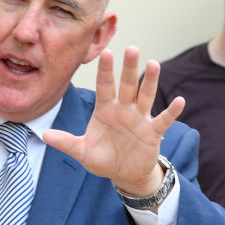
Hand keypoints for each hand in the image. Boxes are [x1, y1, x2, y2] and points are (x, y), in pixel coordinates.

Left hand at [43, 47, 184, 195]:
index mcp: (105, 109)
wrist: (124, 175)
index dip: (106, 71)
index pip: (105, 86)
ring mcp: (140, 119)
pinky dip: (172, 112)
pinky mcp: (153, 132)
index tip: (106, 52)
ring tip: (153, 64)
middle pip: (128, 85)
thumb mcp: (82, 152)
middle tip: (132, 49)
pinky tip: (180, 101)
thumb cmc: (103, 159)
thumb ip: (66, 142)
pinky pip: (163, 120)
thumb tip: (44, 136)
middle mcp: (124, 109)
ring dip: (150, 81)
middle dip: (129, 68)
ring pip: (146, 96)